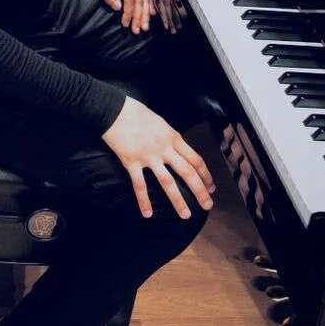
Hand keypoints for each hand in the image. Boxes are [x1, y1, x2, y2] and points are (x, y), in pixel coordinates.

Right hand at [102, 96, 215, 218]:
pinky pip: (140, 185)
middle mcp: (164, 149)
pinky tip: (148, 214)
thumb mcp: (160, 122)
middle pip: (187, 172)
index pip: (195, 159)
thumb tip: (176, 149)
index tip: (211, 187)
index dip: (205, 175)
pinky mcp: (132, 162)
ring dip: (178, 200)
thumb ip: (169, 138)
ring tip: (185, 215)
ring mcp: (148, 157)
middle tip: (207, 206)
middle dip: (200, 191)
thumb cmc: (136, 112)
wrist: (113, 110)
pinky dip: (144, 201)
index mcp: (173, 137)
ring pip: (168, 182)